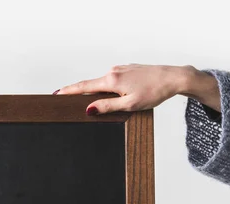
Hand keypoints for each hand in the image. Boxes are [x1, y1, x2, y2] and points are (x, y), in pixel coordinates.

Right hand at [54, 63, 220, 114]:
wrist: (173, 78)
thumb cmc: (154, 92)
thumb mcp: (130, 105)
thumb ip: (108, 107)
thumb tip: (89, 109)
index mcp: (112, 80)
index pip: (84, 87)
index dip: (68, 91)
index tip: (55, 94)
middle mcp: (113, 71)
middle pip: (91, 84)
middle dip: (80, 92)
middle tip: (66, 99)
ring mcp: (121, 69)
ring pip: (104, 83)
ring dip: (99, 92)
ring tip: (98, 103)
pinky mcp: (128, 69)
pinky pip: (113, 80)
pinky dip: (110, 87)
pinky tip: (116, 95)